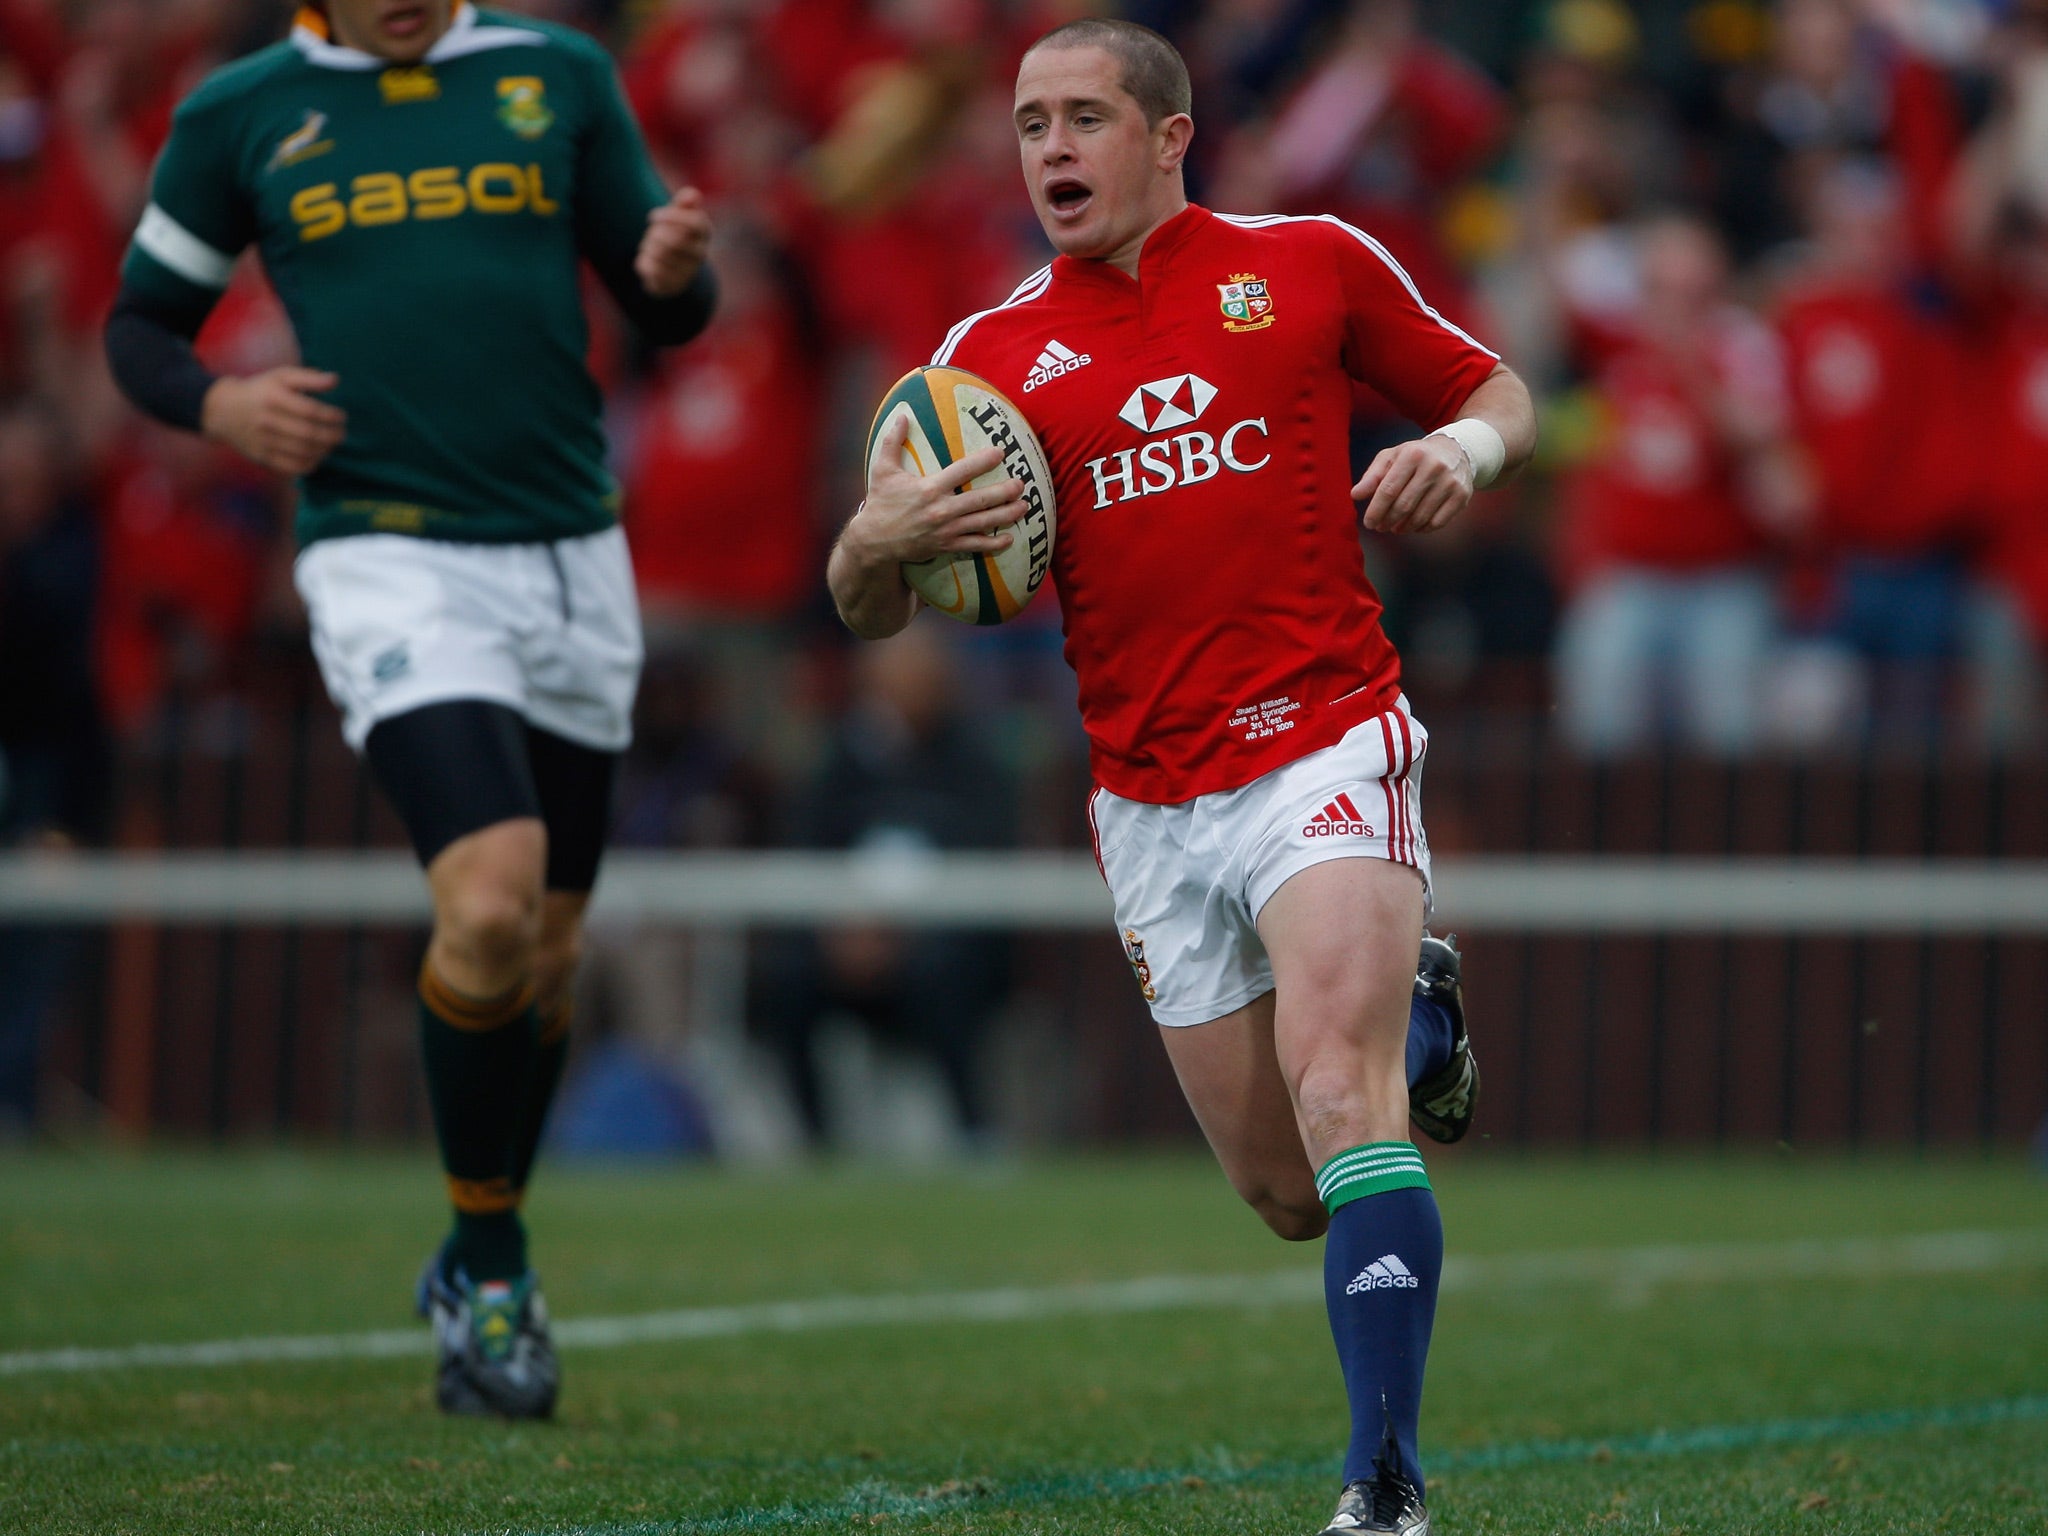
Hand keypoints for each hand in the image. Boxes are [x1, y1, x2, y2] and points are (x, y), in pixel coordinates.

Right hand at [201, 367, 345, 476]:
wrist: (223, 410)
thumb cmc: (261, 390)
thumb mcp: (281, 377)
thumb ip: (309, 378)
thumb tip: (335, 380)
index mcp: (273, 397)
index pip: (310, 410)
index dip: (331, 416)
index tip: (342, 417)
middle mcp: (267, 420)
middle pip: (309, 433)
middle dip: (332, 435)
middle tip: (341, 434)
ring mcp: (263, 441)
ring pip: (303, 452)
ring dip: (325, 450)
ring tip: (331, 444)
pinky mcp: (262, 458)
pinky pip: (292, 467)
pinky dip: (311, 464)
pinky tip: (317, 456)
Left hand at [635, 186, 711, 296]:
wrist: (671, 270)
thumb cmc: (674, 234)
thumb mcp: (678, 215)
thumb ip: (684, 203)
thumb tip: (692, 194)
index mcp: (704, 234)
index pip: (696, 223)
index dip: (671, 217)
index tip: (653, 216)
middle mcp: (701, 254)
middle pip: (674, 240)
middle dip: (655, 234)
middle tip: (652, 233)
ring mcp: (688, 272)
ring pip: (660, 254)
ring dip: (648, 247)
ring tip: (650, 247)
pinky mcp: (672, 285)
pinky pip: (651, 269)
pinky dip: (644, 261)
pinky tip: (648, 261)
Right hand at [843, 412, 1023, 566]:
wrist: (873, 541)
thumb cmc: (880, 503)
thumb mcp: (882, 470)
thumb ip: (893, 442)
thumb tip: (901, 415)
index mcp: (929, 488)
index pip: (962, 471)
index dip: (983, 461)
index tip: (1001, 452)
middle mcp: (942, 510)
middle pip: (980, 499)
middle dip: (1004, 491)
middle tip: (1021, 483)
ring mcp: (946, 530)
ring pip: (983, 523)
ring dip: (1006, 515)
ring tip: (1024, 506)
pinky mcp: (946, 546)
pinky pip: (975, 545)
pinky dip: (993, 543)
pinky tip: (1009, 539)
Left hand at [1353, 433, 1473, 534]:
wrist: (1455, 450)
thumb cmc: (1416, 456)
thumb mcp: (1392, 457)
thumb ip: (1372, 476)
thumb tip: (1355, 495)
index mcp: (1412, 455)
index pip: (1388, 490)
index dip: (1376, 510)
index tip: (1369, 522)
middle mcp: (1434, 467)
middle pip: (1404, 506)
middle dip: (1388, 521)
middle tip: (1380, 527)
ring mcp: (1450, 482)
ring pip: (1420, 517)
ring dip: (1404, 528)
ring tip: (1396, 527)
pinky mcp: (1462, 495)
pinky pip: (1438, 522)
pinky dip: (1423, 529)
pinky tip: (1415, 526)